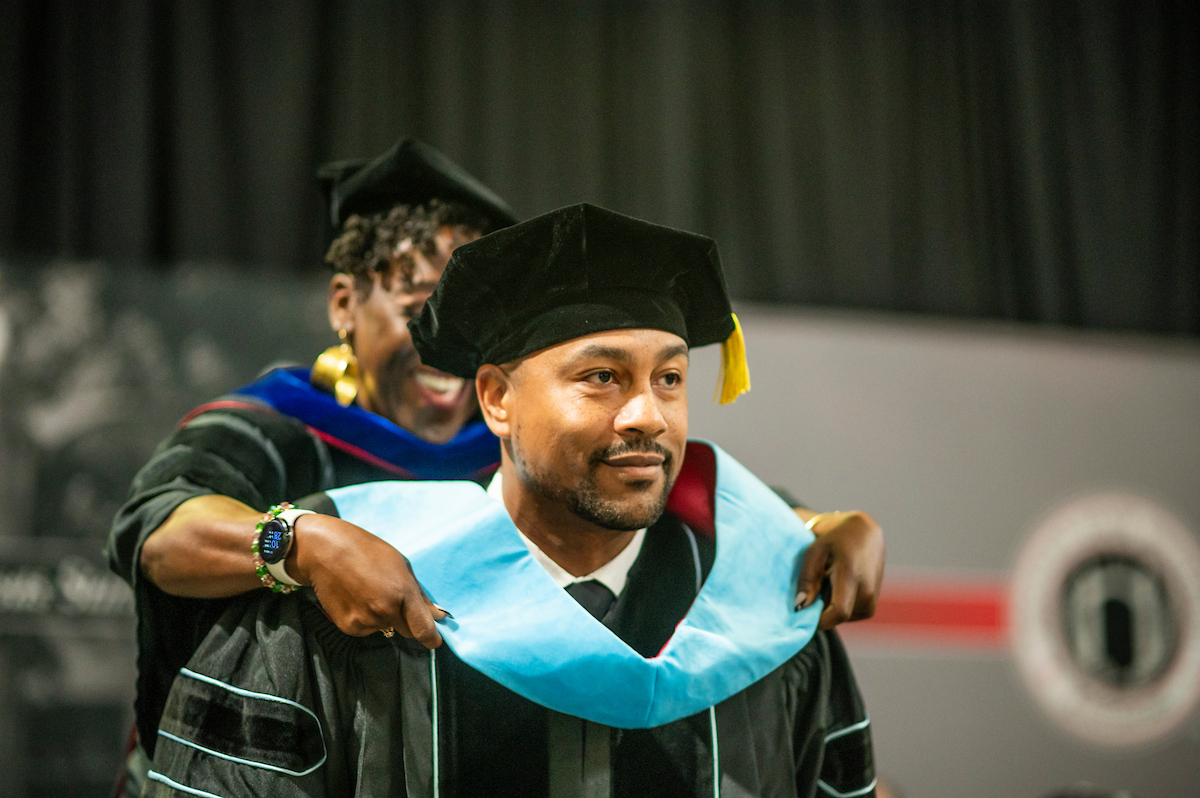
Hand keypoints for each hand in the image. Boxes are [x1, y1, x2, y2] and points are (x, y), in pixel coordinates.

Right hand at [288, 514, 445, 647]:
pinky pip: (367, 629)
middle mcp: (386, 610)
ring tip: (369, 592)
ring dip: (383, 617)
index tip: (434, 641)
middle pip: (407, 632)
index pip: (423, 629)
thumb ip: (420, 595)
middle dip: (407, 621)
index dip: (431, 639)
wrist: (325, 551)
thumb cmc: (367, 551)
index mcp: (403, 592)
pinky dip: (365, 619)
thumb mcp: (401, 565)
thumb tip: (438, 617)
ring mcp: (366, 621)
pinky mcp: (349, 627)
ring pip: (386, 628)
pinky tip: (356, 599)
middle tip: (393, 599)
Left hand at [795, 510, 884, 629]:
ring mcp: (873, 598)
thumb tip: (799, 607)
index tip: (802, 613)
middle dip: (822, 610)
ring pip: (843, 618)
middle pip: (838, 617)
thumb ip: (806, 580)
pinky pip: (850, 615)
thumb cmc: (834, 540)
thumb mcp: (814, 553)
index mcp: (851, 576)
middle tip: (816, 587)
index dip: (819, 620)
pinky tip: (837, 587)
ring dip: (830, 607)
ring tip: (828, 583)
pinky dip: (840, 606)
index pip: (839, 612)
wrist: (864, 533)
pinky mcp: (872, 604)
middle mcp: (868, 590)